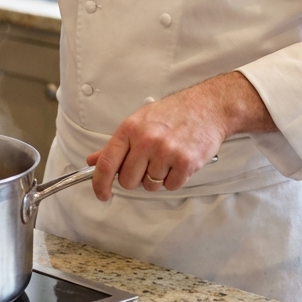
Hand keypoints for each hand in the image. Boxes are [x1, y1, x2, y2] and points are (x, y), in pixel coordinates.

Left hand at [86, 72, 275, 200]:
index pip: (107, 163)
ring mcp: (166, 152)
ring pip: (150, 185)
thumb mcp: (139, 122)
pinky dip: (174, 179)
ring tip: (167, 158)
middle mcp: (146, 140)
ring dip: (157, 178)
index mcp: (130, 129)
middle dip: (136, 178)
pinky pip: (170, 186)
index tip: (102, 194)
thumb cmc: (173, 113)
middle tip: (147, 164)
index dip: (100, 184)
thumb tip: (93, 161)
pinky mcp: (185, 163)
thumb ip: (115, 145)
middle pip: (128, 181)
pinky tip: (178, 162)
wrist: (208, 107)